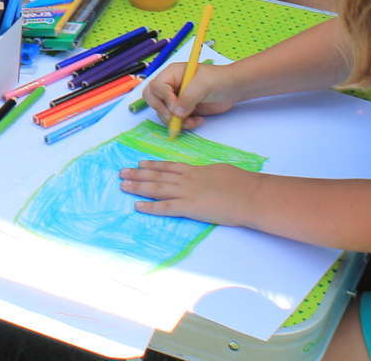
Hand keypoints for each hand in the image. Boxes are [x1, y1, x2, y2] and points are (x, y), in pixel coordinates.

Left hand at [120, 160, 261, 226]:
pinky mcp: (189, 208)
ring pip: (156, 188)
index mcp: (195, 170)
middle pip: (157, 176)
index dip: (153, 165)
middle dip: (138, 174)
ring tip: (123, 185)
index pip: (169, 166)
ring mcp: (186, 193)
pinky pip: (165, 207)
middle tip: (122, 172)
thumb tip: (203, 175)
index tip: (140, 163)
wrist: (249, 195)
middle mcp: (186, 179)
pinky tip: (137, 206)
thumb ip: (207, 173)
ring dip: (138, 187)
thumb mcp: (220, 171)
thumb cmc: (241, 184)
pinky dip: (150, 207)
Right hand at [143, 61, 239, 131]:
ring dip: (175, 121)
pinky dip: (184, 124)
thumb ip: (188, 97)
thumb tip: (176, 112)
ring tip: (192, 121)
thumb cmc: (220, 79)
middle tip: (177, 118)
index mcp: (171, 74)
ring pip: (163, 113)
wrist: (234, 89)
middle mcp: (170, 86)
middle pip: (153, 100)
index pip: (156, 86)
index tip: (177, 106)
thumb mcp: (204, 84)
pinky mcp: (183, 110)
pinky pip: (175, 120)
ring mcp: (176, 99)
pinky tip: (197, 120)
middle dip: (163, 111)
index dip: (164, 98)